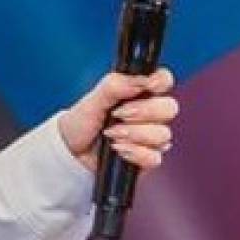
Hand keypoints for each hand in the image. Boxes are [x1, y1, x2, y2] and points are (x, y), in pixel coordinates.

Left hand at [58, 68, 177, 172]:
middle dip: (144, 111)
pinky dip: (135, 153)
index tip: (148, 86)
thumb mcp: (92, 101)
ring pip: (163, 134)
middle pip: (169, 108)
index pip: (163, 81)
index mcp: (140, 94)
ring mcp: (150, 137)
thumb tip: (142, 80)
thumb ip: (114, 86)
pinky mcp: (146, 159)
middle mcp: (150, 115)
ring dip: (134, 134)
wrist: (70, 152)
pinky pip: (154, 157)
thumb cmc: (82, 123)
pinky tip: (117, 150)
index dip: (161, 81)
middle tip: (118, 114)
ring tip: (110, 135)